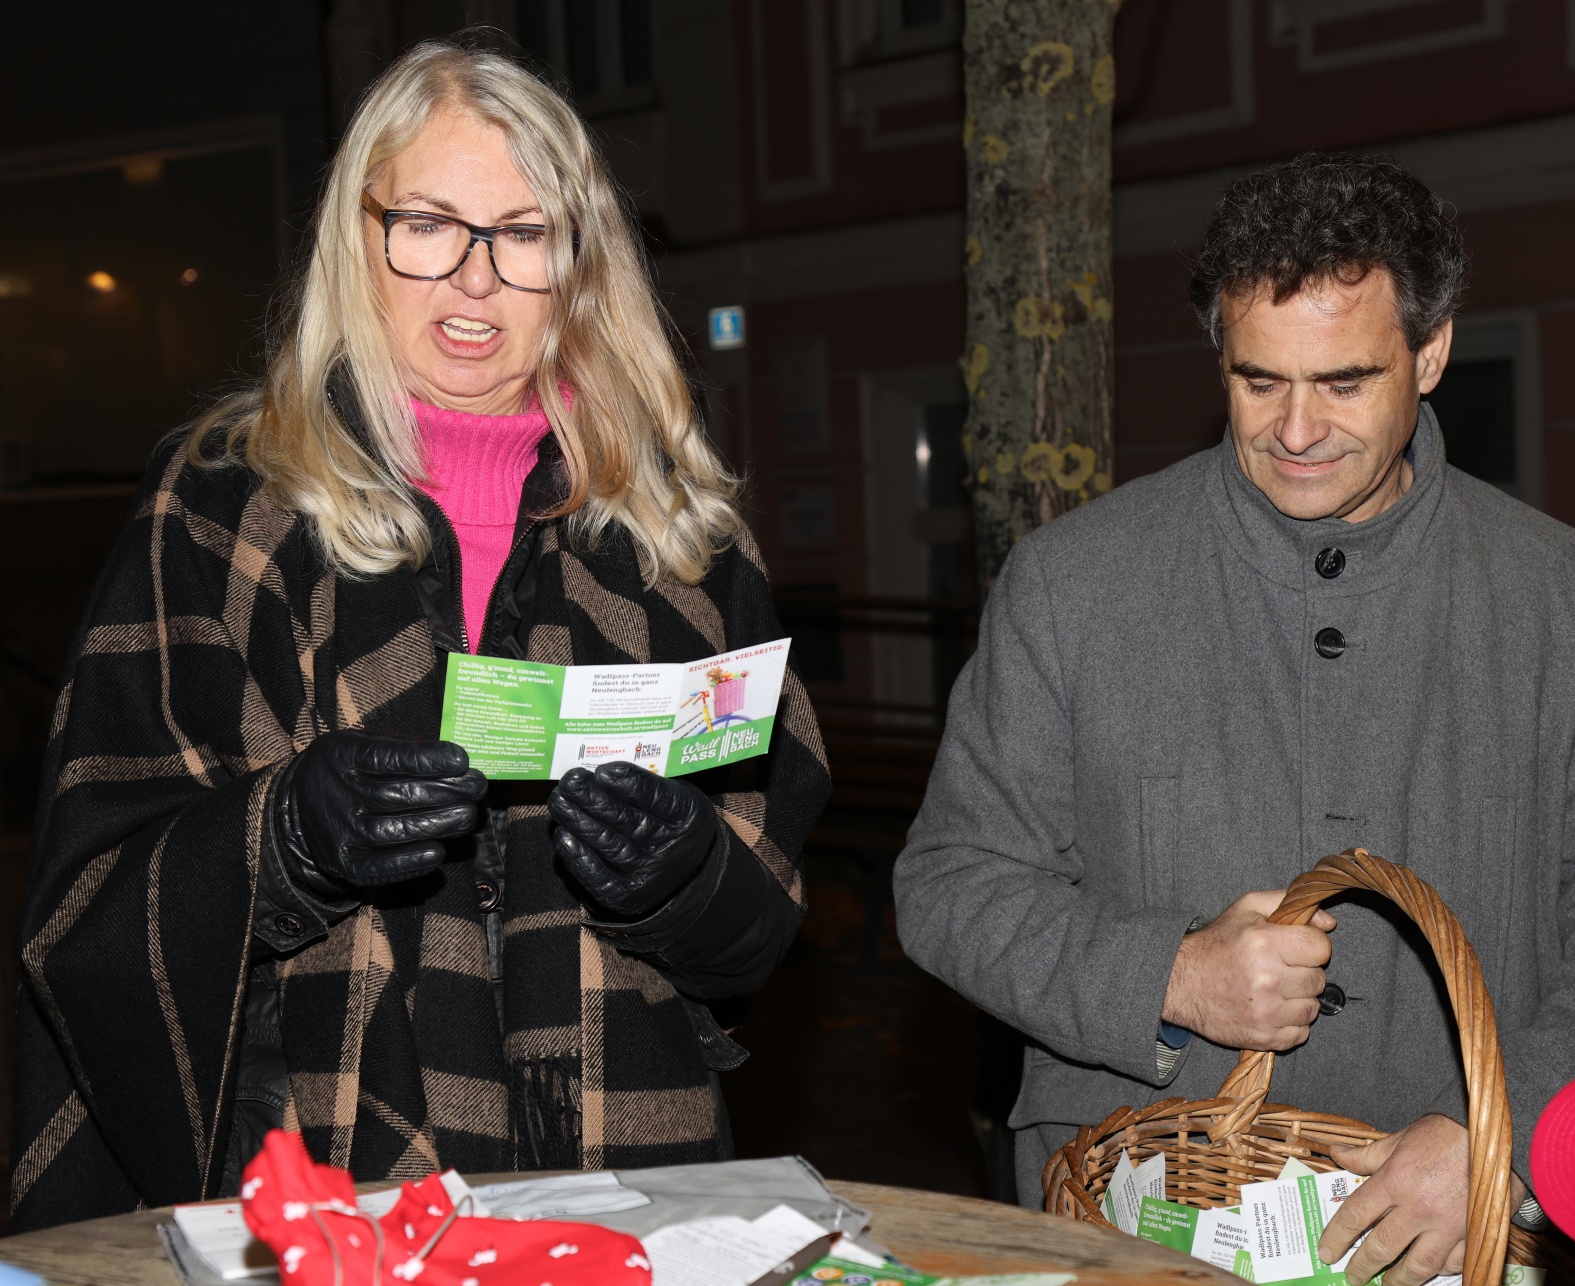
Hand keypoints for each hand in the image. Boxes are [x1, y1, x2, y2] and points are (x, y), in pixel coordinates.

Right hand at [275, 731, 486, 895]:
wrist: (298, 808)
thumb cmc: (351, 769)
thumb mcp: (365, 743)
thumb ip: (405, 749)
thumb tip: (456, 759)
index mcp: (344, 756)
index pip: (390, 758)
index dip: (428, 760)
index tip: (462, 759)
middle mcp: (340, 795)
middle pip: (399, 796)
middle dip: (446, 792)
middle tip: (477, 788)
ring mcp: (341, 832)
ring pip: (396, 831)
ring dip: (438, 825)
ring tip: (468, 816)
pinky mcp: (345, 864)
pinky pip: (381, 867)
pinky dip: (412, 862)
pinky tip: (438, 852)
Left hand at [548, 762, 717, 917]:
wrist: (685, 872)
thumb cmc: (670, 821)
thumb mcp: (675, 795)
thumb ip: (646, 783)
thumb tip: (602, 773)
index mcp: (690, 816)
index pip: (657, 798)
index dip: (628, 785)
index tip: (602, 772)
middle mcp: (672, 849)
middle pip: (627, 821)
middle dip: (593, 798)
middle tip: (570, 781)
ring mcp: (649, 875)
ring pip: (609, 845)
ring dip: (579, 821)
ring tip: (559, 801)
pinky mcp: (627, 896)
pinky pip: (598, 877)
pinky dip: (578, 856)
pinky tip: (563, 835)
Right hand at [1160, 889, 1336, 1050]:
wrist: (1180, 982)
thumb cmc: (1217, 944)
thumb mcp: (1247, 909)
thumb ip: (1287, 903)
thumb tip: (1329, 924)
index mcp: (1265, 943)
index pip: (1321, 948)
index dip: (1311, 945)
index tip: (1295, 947)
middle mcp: (1267, 979)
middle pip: (1319, 980)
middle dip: (1304, 972)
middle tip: (1281, 968)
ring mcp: (1265, 1012)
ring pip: (1312, 1009)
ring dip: (1299, 1000)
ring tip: (1277, 990)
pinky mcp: (1262, 1037)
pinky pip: (1300, 1034)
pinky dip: (1291, 1024)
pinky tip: (1273, 1010)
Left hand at [1318, 1113, 1524, 1285]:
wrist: (1492, 1135)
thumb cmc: (1443, 1134)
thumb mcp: (1398, 1139)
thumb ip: (1366, 1154)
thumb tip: (1336, 1153)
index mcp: (1394, 1181)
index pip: (1355, 1216)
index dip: (1337, 1237)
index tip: (1326, 1252)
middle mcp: (1418, 1208)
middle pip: (1383, 1247)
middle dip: (1362, 1267)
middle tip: (1351, 1278)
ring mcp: (1448, 1225)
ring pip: (1418, 1266)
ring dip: (1399, 1280)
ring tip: (1387, 1284)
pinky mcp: (1475, 1234)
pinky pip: (1454, 1262)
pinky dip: (1440, 1270)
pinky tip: (1428, 1271)